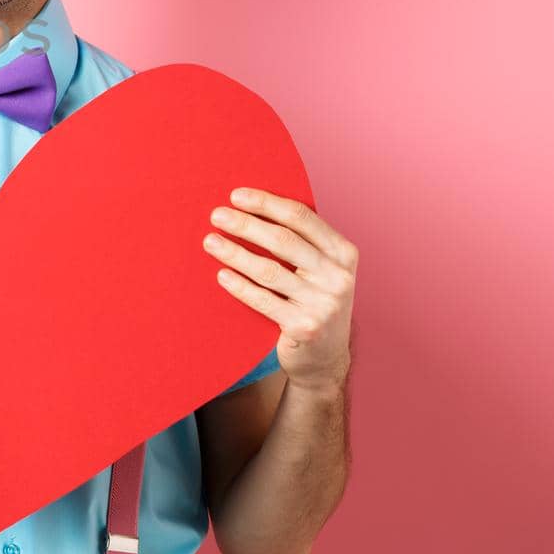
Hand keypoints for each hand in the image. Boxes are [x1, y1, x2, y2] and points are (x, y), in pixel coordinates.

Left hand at [202, 187, 357, 392]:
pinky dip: (240, 286)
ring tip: (210, 242)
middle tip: (216, 215)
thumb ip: (301, 240)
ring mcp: (324, 304)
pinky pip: (264, 301)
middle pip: (283, 240)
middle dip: (246, 224)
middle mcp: (338, 277)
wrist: (326, 358)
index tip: (236, 195)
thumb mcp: (322, 268)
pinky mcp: (305, 328)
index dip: (266, 203)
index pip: (301, 217)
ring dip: (235, 253)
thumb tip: (251, 206)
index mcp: (343, 253)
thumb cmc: (314, 300)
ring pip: (270, 270)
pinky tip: (221, 274)